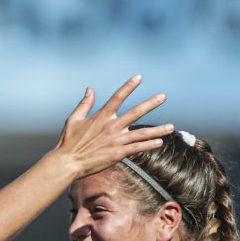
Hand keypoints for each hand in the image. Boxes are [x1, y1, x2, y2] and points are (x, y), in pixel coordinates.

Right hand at [54, 76, 172, 177]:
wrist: (68, 163)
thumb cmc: (68, 142)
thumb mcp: (74, 119)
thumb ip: (85, 104)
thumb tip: (90, 89)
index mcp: (101, 117)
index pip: (118, 97)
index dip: (128, 86)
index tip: (139, 77)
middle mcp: (111, 126)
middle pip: (136, 112)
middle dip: (151, 103)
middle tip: (163, 96)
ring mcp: (116, 141)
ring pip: (142, 133)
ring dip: (158, 130)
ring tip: (171, 126)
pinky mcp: (118, 154)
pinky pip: (137, 148)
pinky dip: (149, 145)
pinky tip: (160, 142)